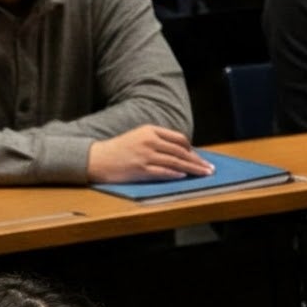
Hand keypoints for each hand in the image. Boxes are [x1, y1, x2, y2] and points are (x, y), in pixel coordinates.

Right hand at [86, 125, 213, 182]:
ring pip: (176, 161)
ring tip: (204, 174)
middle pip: (181, 151)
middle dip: (198, 160)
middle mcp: (149, 141)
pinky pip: (163, 171)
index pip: (179, 138)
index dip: (191, 148)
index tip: (198, 157)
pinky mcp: (140, 169)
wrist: (96, 158)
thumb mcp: (138, 137)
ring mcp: (145, 155)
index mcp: (150, 130)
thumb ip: (158, 142)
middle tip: (210, 168)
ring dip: (193, 169)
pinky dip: (175, 174)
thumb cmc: (119, 149)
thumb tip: (181, 153)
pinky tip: (184, 176)